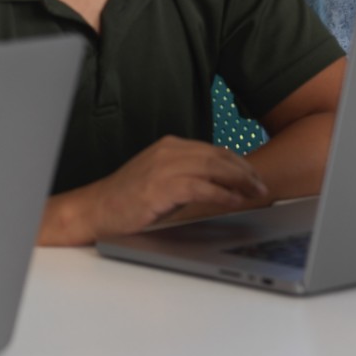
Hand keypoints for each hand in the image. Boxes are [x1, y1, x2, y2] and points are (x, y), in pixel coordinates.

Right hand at [42, 135, 268, 245]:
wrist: (93, 210)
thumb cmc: (127, 199)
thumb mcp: (161, 177)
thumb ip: (188, 173)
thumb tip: (222, 183)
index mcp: (171, 146)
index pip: (215, 150)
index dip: (239, 163)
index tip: (255, 176)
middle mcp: (170, 152)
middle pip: (219, 157)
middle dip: (245, 172)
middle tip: (262, 186)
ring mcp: (164, 168)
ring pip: (214, 168)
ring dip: (240, 181)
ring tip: (255, 193)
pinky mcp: (160, 187)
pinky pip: (200, 187)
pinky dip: (221, 193)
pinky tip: (234, 201)